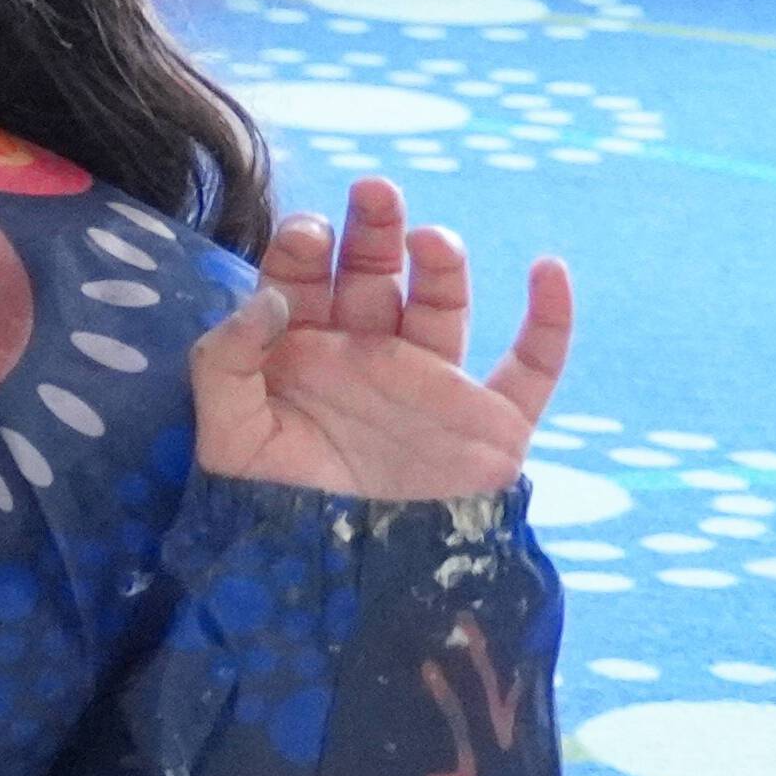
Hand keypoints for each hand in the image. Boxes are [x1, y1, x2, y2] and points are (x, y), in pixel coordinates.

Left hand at [192, 178, 571, 501]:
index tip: (306, 232)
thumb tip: (268, 299)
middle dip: (372, 229)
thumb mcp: (225, 433)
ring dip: (441, 263)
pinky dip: (550, 320)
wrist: (338, 585)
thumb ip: (227, 360)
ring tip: (430, 238)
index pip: (301, 279)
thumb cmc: (273, 507)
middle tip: (373, 190)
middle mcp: (366, 356)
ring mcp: (430, 384)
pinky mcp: (489, 423)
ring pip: (443, 304)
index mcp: (299, 352)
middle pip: (373, 273)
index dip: (303, 249)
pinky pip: (532, 365)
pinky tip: (549, 271)